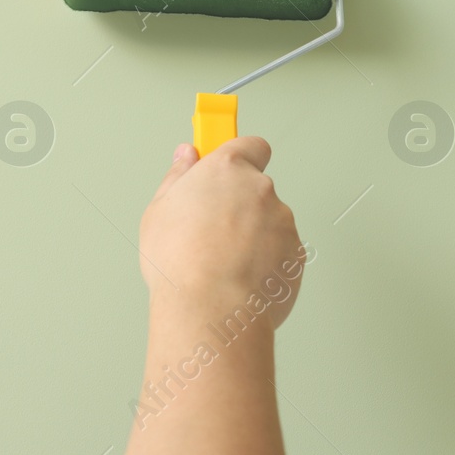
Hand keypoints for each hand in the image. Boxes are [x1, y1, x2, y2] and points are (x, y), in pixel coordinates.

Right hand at [137, 137, 305, 327]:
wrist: (211, 309)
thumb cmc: (181, 262)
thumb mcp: (159, 212)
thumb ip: (178, 176)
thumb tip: (186, 156)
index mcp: (228, 169)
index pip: (250, 145)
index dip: (240, 156)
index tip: (226, 167)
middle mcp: (261, 189)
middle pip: (256, 188)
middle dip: (240, 205)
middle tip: (212, 231)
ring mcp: (283, 222)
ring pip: (269, 223)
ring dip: (253, 236)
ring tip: (222, 264)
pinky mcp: (296, 255)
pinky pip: (281, 253)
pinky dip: (266, 263)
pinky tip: (239, 280)